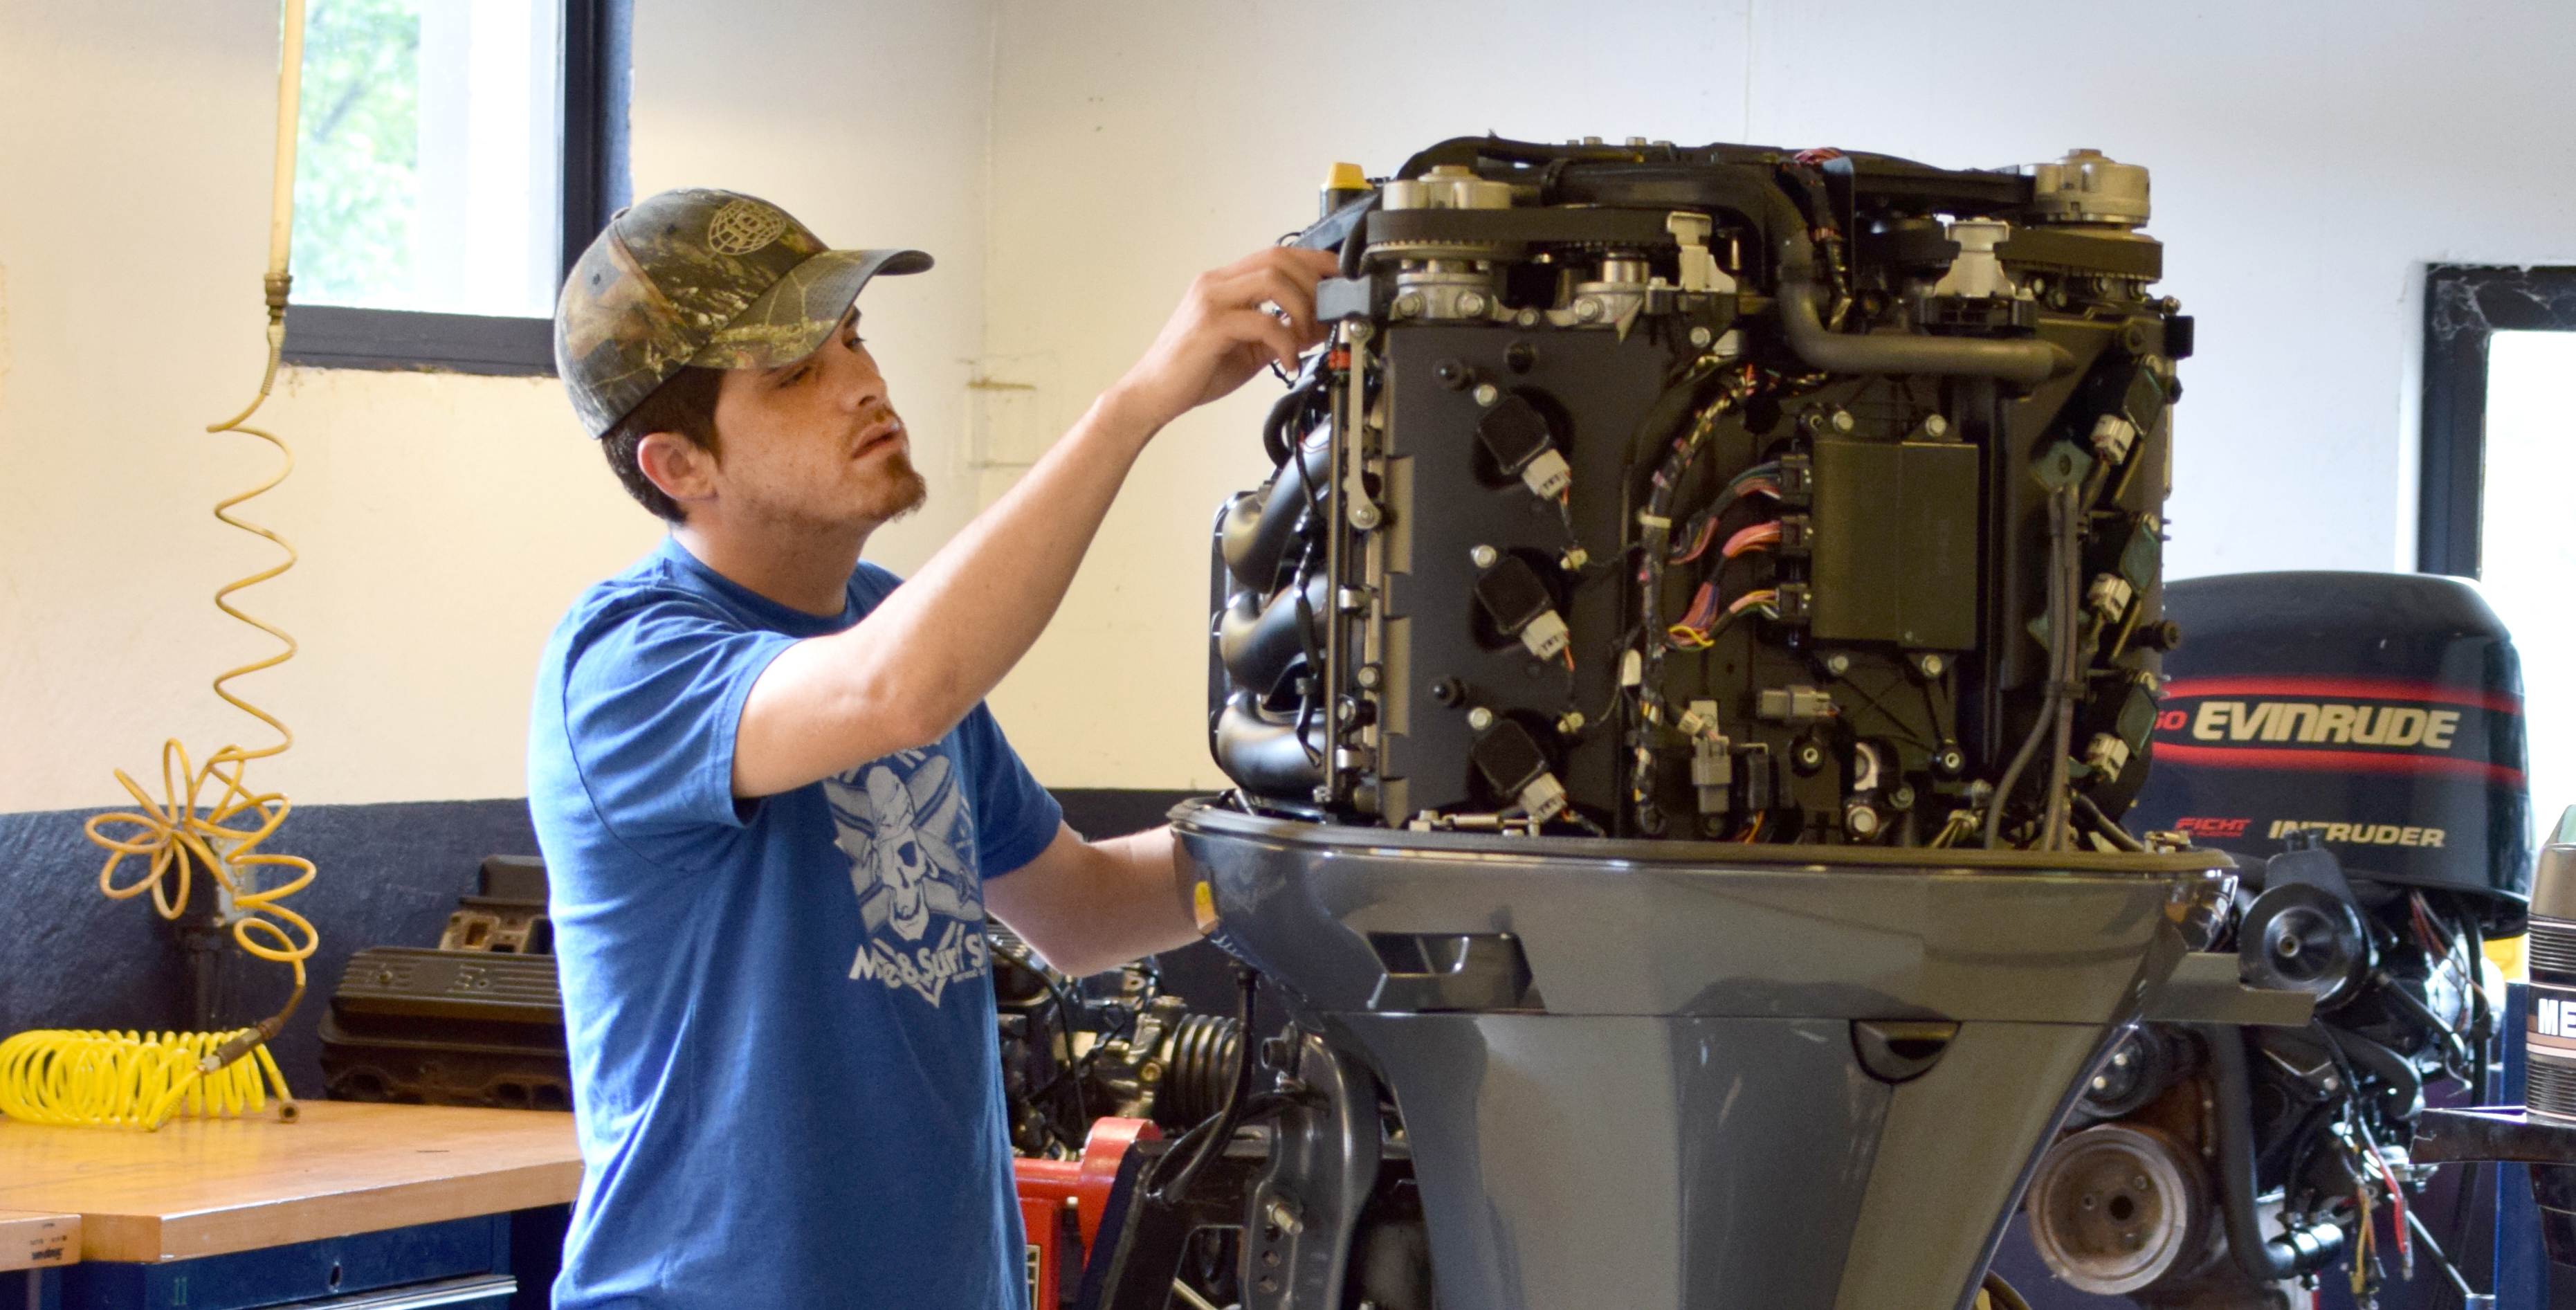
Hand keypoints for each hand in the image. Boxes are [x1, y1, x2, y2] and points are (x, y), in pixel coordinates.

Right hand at [1105, 246, 1340, 435]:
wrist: (1151, 394)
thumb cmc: (1193, 371)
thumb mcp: (1249, 349)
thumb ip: (1281, 333)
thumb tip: (1319, 327)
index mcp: (1224, 283)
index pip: (1276, 254)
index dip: (1313, 261)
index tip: (1338, 278)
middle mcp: (1216, 283)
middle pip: (1279, 258)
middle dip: (1312, 283)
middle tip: (1326, 314)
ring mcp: (1211, 301)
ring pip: (1273, 279)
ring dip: (1301, 307)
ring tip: (1305, 337)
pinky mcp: (1211, 325)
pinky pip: (1263, 321)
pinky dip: (1286, 341)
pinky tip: (1288, 361)